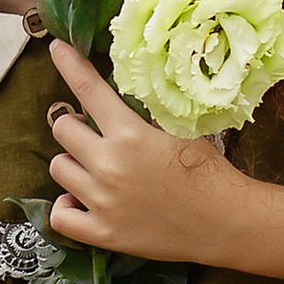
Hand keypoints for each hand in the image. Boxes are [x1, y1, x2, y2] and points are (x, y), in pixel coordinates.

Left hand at [44, 39, 252, 265]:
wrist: (226, 223)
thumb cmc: (208, 173)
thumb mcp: (181, 130)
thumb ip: (148, 112)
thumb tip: (127, 91)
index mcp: (130, 135)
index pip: (88, 89)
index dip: (68, 64)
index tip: (57, 50)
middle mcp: (109, 166)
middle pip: (62, 129)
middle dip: (76, 125)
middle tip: (94, 133)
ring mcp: (102, 202)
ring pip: (58, 168)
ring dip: (73, 163)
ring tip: (94, 167)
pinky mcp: (103, 233)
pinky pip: (60, 216)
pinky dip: (66, 206)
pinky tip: (82, 200)